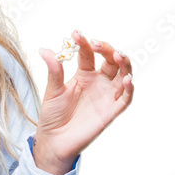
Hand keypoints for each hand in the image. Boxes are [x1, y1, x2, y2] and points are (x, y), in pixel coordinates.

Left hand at [34, 29, 133, 174]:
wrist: (53, 140)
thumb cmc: (53, 115)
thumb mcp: (52, 91)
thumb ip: (54, 71)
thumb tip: (45, 50)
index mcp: (84, 75)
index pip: (89, 55)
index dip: (85, 44)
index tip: (76, 34)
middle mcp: (99, 83)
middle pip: (111, 61)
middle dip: (107, 50)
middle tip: (96, 43)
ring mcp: (106, 96)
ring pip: (123, 76)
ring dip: (124, 65)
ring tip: (118, 54)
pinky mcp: (111, 112)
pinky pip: (125, 99)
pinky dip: (128, 89)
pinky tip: (127, 79)